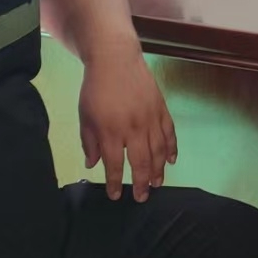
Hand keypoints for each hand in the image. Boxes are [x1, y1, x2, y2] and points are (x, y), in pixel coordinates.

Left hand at [78, 45, 177, 201]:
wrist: (115, 60)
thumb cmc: (96, 89)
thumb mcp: (85, 116)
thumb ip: (89, 142)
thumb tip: (93, 164)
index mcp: (111, 131)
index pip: (114, 164)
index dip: (115, 183)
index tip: (115, 196)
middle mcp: (133, 128)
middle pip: (141, 162)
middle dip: (141, 183)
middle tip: (141, 197)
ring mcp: (150, 118)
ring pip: (159, 151)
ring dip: (158, 170)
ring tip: (157, 184)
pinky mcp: (161, 109)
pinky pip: (170, 133)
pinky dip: (172, 149)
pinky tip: (171, 161)